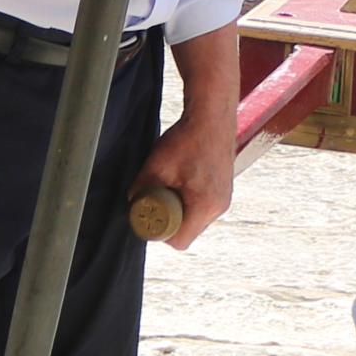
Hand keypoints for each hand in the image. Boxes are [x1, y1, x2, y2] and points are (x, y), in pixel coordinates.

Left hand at [132, 106, 236, 249]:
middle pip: (188, 231)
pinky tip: (181, 183)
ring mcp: (224, 198)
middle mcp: (219, 207)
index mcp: (204, 205)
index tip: (150, 216)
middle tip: (155, 201)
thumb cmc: (187, 139)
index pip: (180, 240)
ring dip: (180, 211)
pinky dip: (190, 201)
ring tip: (169, 188)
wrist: (212, 115)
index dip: (160, 233)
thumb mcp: (156, 166)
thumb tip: (131, 203)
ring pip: (196, 219)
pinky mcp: (224, 189)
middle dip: (169, 221)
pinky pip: (203, 207)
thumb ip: (141, 189)